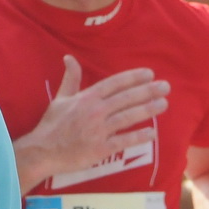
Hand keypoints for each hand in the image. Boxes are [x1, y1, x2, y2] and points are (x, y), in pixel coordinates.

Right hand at [19, 57, 169, 185]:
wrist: (42, 151)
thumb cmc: (51, 125)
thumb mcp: (60, 98)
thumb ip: (70, 78)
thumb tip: (69, 58)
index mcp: (86, 98)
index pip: (114, 83)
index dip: (133, 78)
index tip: (149, 74)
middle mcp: (95, 111)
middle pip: (126, 98)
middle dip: (148, 91)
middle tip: (165, 87)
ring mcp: (98, 130)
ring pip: (128, 117)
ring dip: (148, 110)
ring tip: (164, 104)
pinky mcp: (100, 148)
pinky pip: (124, 141)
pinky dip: (139, 137)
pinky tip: (152, 133)